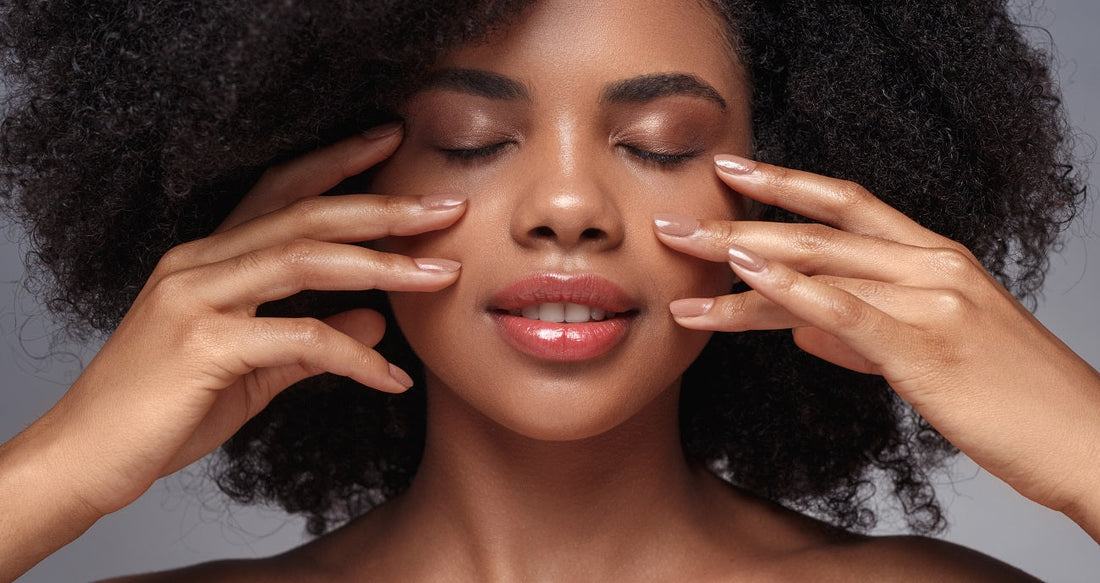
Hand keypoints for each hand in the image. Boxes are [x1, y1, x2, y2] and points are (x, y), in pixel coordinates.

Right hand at [10, 123, 466, 519]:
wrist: (85, 460)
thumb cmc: (165, 411)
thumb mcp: (253, 370)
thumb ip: (312, 341)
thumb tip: (376, 319)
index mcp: (208, 258)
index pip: (281, 192)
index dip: (338, 162)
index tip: (392, 141)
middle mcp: (200, 263)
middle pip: (306, 215)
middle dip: (383, 207)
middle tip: (447, 205)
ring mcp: (197, 298)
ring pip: (306, 260)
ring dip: (383, 266)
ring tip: (443, 274)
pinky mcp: (203, 345)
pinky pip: (300, 339)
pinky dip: (355, 356)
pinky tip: (393, 379)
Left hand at [654, 154, 1099, 535]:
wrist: (1084, 439)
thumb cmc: (1011, 398)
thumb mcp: (936, 352)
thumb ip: (864, 335)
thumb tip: (802, 333)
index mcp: (935, 258)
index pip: (847, 203)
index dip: (784, 182)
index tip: (729, 171)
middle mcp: (931, 264)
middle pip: (816, 228)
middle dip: (737, 221)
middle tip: (672, 221)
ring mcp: (929, 298)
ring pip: (817, 263)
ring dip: (738, 258)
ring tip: (679, 256)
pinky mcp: (925, 344)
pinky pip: (844, 307)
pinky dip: (788, 287)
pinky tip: (743, 275)